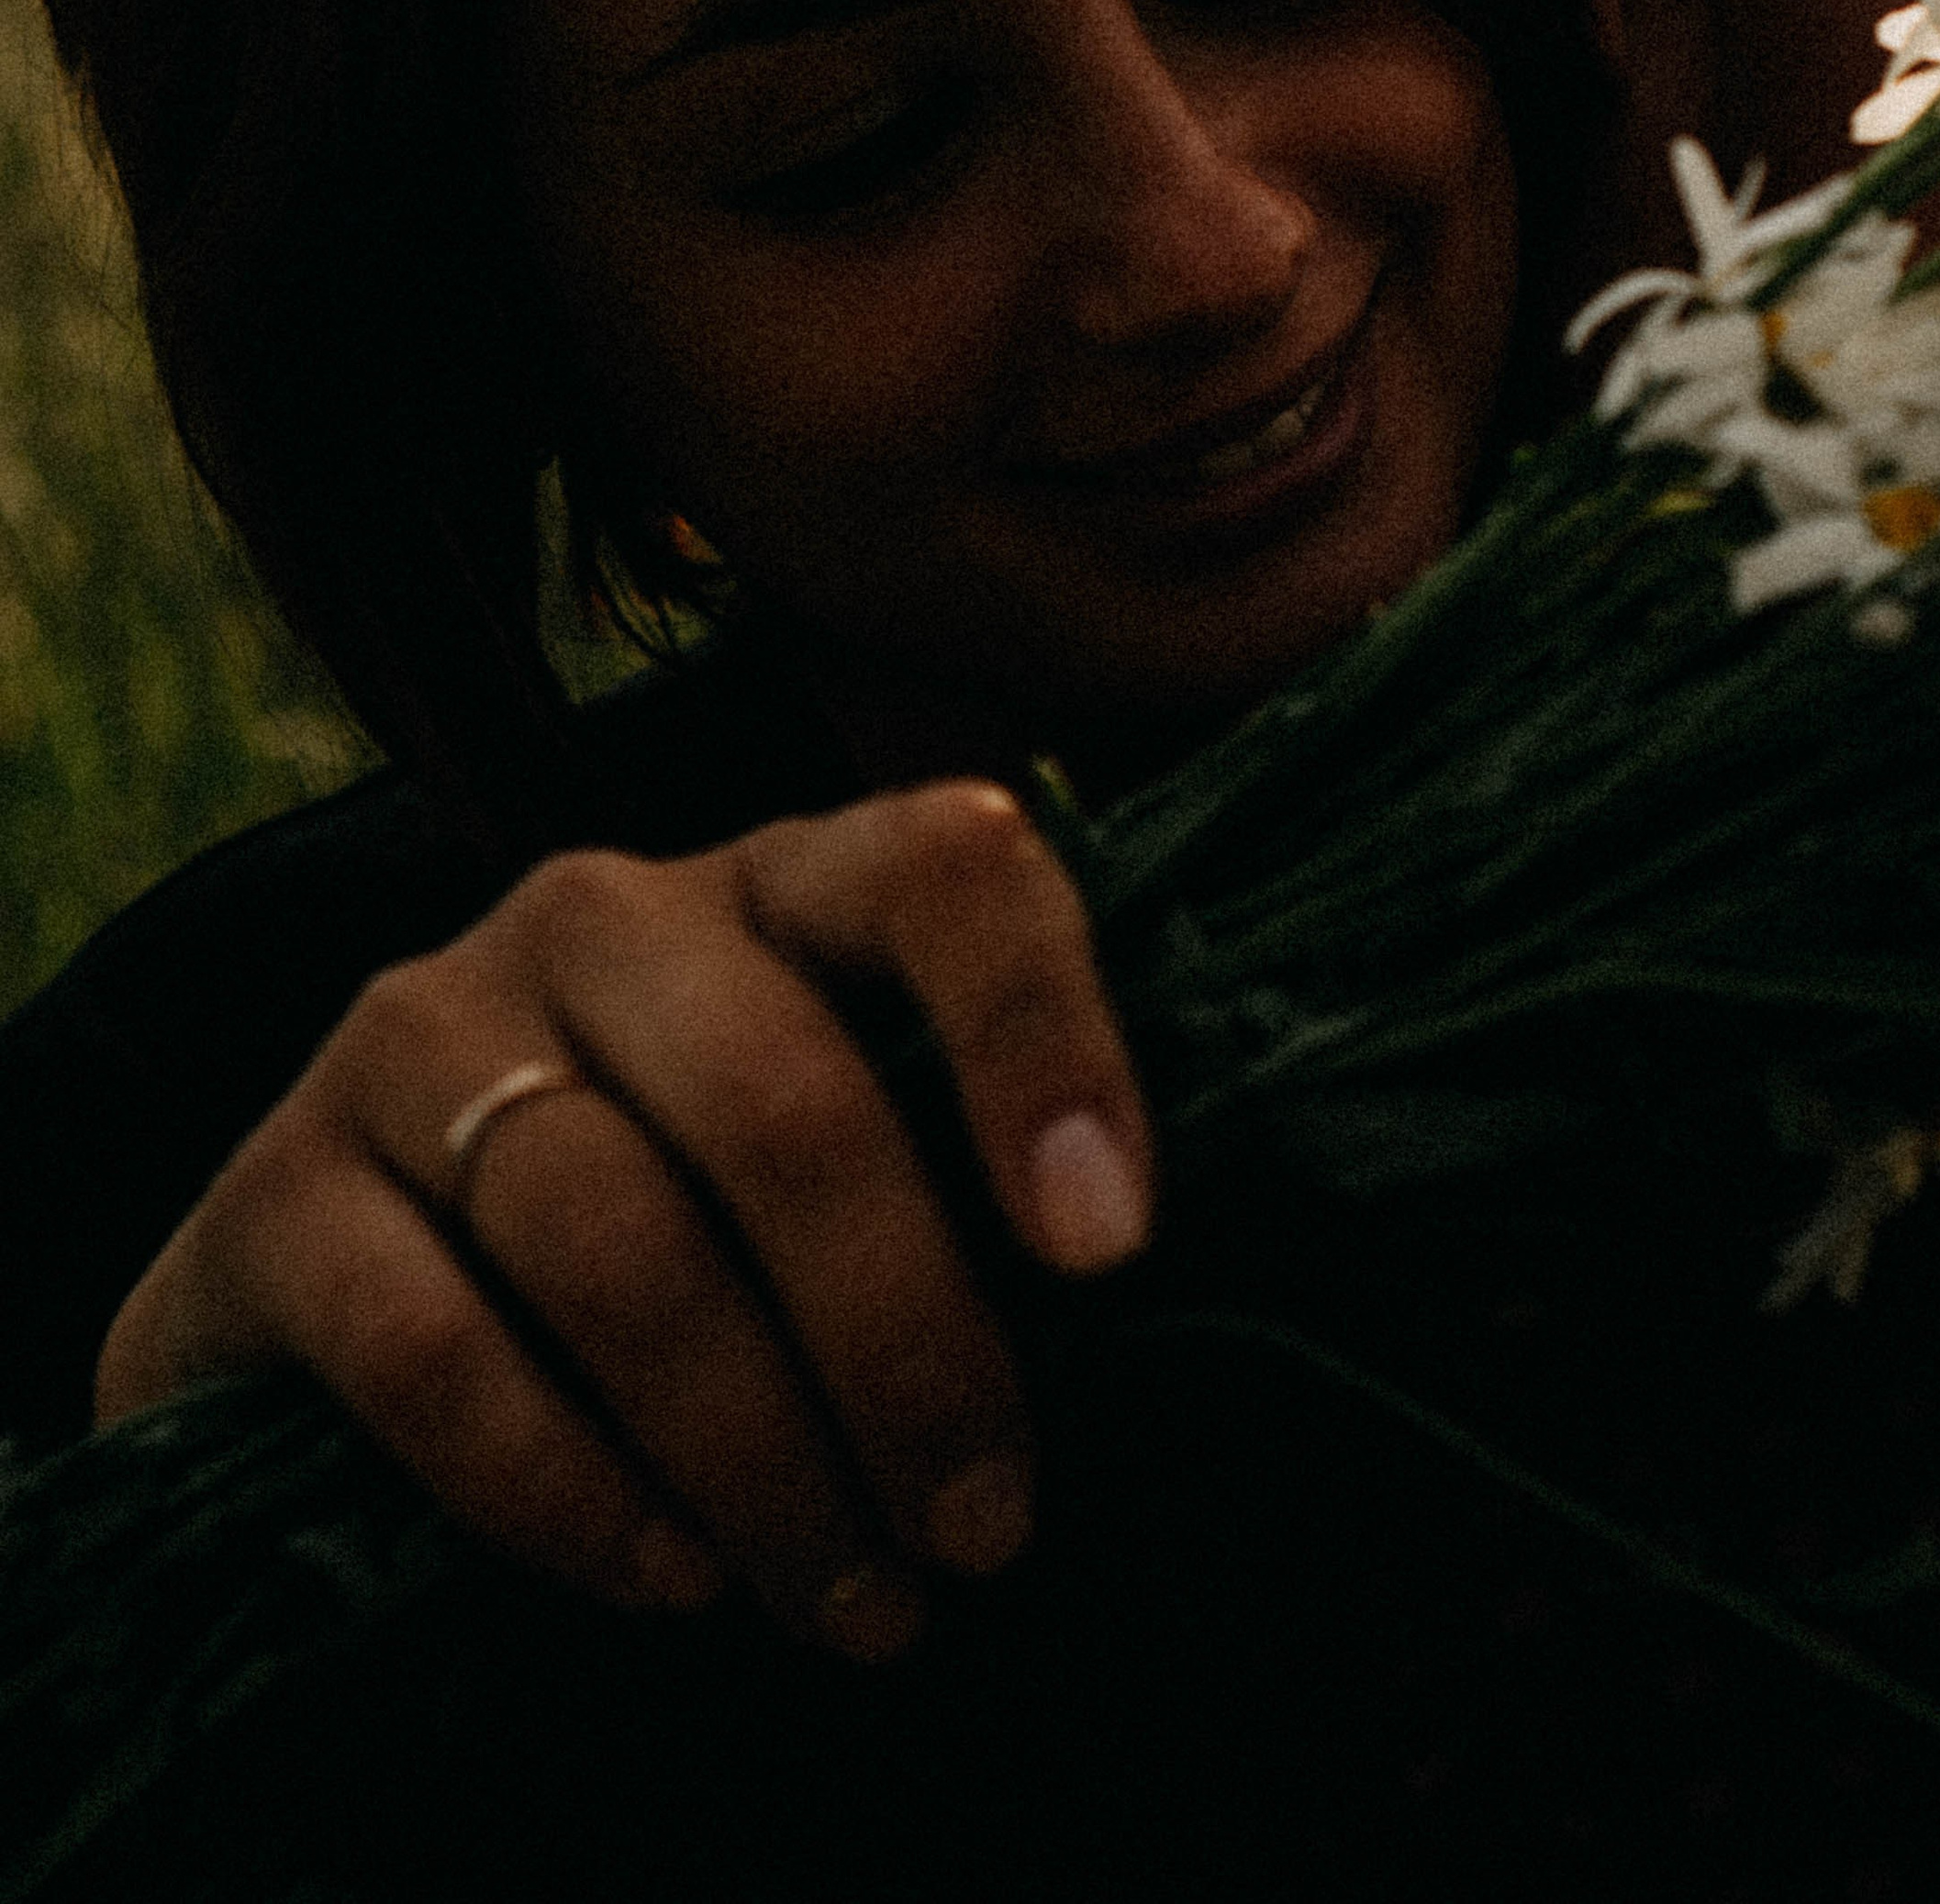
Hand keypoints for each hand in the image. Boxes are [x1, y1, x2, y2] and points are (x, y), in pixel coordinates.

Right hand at [93, 782, 1153, 1659]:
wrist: (341, 1282)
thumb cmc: (681, 1223)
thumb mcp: (831, 1155)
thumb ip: (956, 1173)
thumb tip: (1130, 1307)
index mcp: (778, 882)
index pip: (941, 870)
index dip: (1041, 1040)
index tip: (1115, 1250)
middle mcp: (600, 914)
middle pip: (785, 1099)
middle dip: (906, 1343)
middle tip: (984, 1530)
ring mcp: (420, 1031)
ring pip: (620, 1240)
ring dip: (762, 1453)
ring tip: (852, 1601)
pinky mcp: (277, 1188)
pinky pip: (435, 1350)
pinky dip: (568, 1489)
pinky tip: (669, 1578)